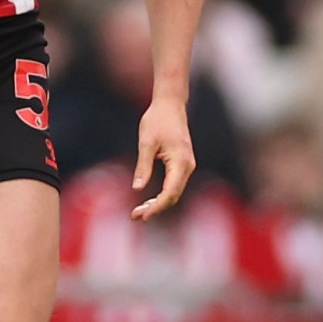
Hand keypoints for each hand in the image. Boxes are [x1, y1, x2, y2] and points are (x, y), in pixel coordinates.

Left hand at [131, 97, 195, 220]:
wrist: (170, 104)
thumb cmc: (157, 120)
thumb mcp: (146, 143)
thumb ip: (143, 166)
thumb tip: (137, 188)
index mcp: (180, 162)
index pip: (170, 192)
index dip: (157, 207)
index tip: (142, 215)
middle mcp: (187, 166)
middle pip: (174, 196)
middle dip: (155, 208)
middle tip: (134, 216)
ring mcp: (187, 166)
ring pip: (174, 192)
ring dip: (158, 203)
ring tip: (138, 211)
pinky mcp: (182, 164)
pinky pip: (174, 185)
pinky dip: (162, 195)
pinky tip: (149, 201)